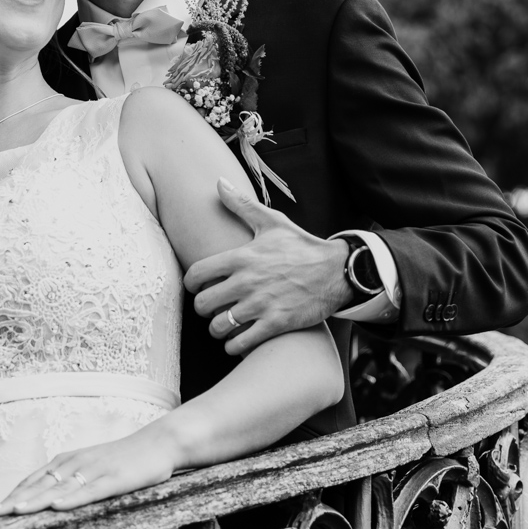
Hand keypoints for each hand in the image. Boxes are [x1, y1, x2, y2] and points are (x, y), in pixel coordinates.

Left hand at [0, 429, 176, 517]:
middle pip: (42, 484)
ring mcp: (96, 470)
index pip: (35, 479)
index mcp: (69, 461)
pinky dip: (73, 499)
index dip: (14, 494)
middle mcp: (78, 463)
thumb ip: (71, 482)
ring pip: (61, 487)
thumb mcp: (92, 467)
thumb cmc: (124, 459)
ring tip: (15, 510)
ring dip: (37, 499)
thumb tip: (47, 502)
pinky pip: (91, 491)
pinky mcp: (116, 479)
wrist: (159, 443)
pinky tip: (58, 506)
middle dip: (16, 499)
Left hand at [184, 179, 351, 356]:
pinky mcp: (276, 324)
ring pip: (219, 327)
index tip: (197, 288)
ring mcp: (261, 305)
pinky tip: (238, 340)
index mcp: (242, 257)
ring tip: (224, 325)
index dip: (190, 285)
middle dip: (203, 309)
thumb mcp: (272, 222)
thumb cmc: (302, 247)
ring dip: (218, 329)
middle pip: (203, 305)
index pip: (196, 275)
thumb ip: (241, 205)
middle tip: (212, 308)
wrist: (337, 271)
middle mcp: (247, 282)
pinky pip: (240, 344)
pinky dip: (234, 346)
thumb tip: (218, 182)